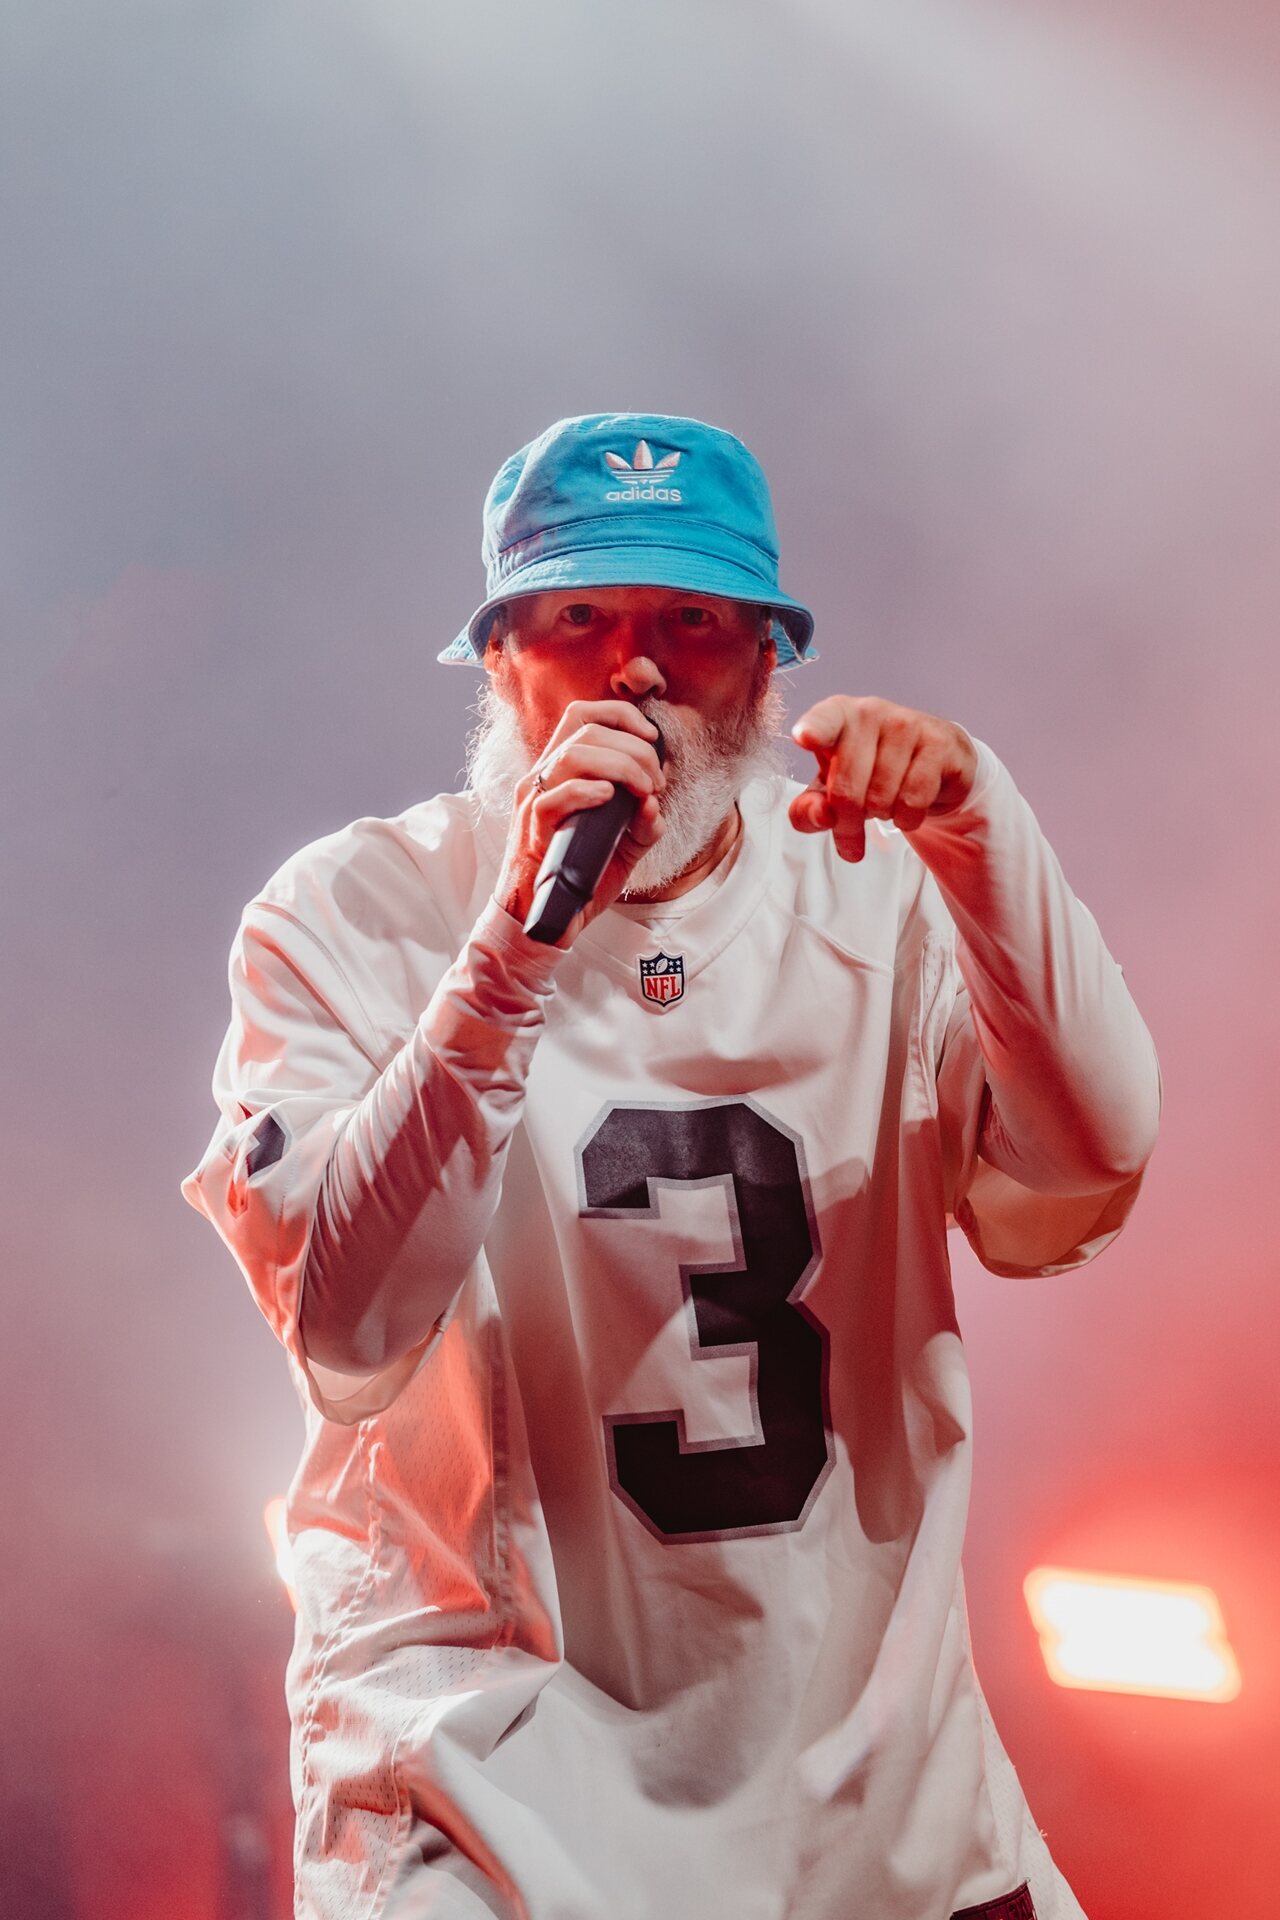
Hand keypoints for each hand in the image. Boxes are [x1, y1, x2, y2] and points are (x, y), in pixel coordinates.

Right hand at [495, 701, 665, 942]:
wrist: (546, 918)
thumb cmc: (579, 876)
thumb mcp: (622, 845)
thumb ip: (642, 823)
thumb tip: (655, 804)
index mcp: (559, 771)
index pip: (582, 715)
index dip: (621, 715)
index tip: (652, 739)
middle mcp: (541, 778)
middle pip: (585, 730)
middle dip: (634, 748)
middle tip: (657, 780)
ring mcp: (533, 803)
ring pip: (572, 755)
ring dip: (620, 766)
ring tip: (643, 790)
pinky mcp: (531, 832)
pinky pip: (553, 799)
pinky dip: (586, 791)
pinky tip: (609, 798)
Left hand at [789, 696, 978, 861]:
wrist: (935, 763)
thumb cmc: (872, 771)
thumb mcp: (830, 791)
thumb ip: (809, 810)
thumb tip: (822, 817)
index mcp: (838, 715)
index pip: (823, 720)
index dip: (813, 730)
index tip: (804, 738)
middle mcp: (870, 712)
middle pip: (845, 788)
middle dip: (847, 822)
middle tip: (852, 829)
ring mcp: (907, 724)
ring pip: (880, 797)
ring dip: (881, 815)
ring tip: (885, 803)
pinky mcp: (938, 743)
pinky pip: (913, 799)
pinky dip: (907, 818)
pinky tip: (908, 808)